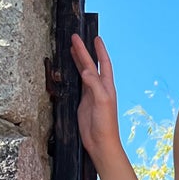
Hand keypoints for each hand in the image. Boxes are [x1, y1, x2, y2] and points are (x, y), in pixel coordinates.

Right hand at [69, 32, 122, 167]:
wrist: (101, 142)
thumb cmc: (105, 124)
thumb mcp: (101, 102)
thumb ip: (94, 85)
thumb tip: (85, 70)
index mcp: (107, 86)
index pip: (103, 63)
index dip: (100, 51)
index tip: (96, 38)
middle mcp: (100, 88)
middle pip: (91, 64)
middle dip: (84, 51)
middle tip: (76, 37)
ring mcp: (91, 94)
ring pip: (84, 72)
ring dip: (79, 60)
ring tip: (72, 47)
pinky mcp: (83, 102)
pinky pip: (78, 83)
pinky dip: (74, 73)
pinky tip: (71, 68)